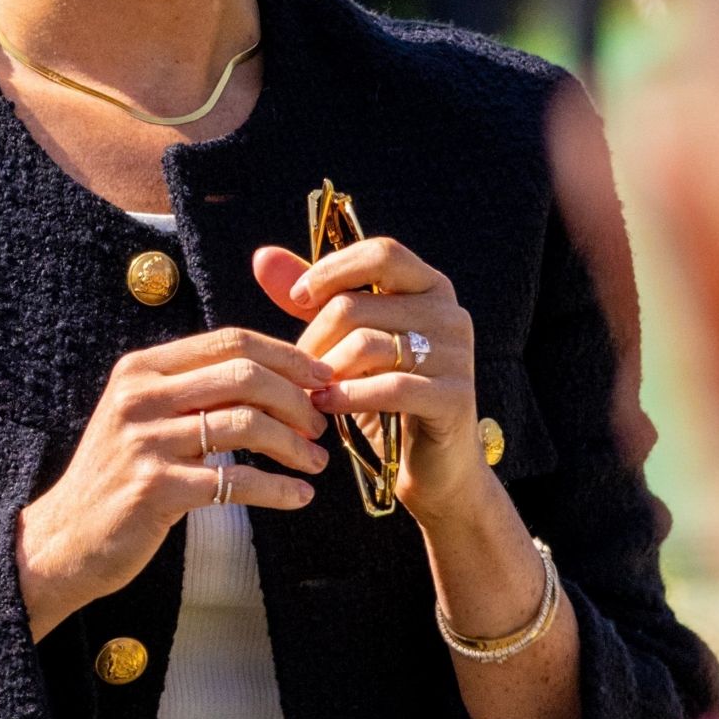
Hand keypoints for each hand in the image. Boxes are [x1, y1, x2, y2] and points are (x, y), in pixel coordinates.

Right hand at [17, 329, 332, 640]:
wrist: (66, 537)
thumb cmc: (119, 476)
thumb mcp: (144, 417)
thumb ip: (195, 391)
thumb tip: (277, 376)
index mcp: (141, 370)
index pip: (229, 341)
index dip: (285, 356)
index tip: (320, 378)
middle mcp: (139, 397)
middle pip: (243, 375)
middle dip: (296, 397)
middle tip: (320, 422)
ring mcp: (145, 442)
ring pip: (245, 424)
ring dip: (294, 444)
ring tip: (315, 462)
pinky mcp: (156, 489)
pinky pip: (236, 481)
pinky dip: (278, 489)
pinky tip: (298, 496)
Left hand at [254, 237, 485, 528]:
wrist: (433, 464)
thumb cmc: (385, 394)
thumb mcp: (347, 341)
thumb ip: (313, 299)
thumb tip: (262, 257)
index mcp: (429, 287)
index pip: (381, 254)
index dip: (333, 270)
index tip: (298, 297)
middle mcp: (449, 314)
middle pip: (359, 306)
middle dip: (316, 338)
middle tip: (297, 368)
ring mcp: (457, 355)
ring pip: (368, 345)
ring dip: (327, 370)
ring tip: (308, 390)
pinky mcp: (454, 396)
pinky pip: (390, 386)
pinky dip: (349, 396)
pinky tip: (325, 406)